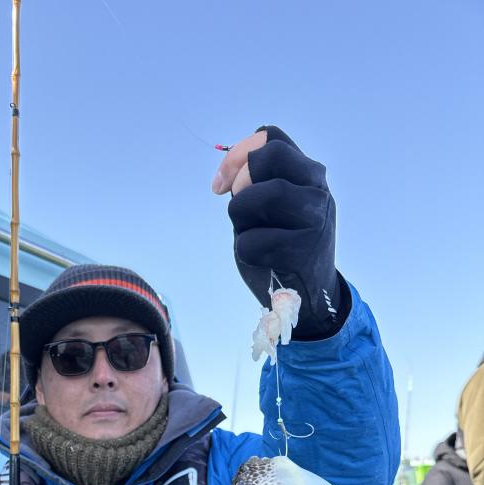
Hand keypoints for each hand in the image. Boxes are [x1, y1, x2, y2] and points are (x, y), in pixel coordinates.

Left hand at [212, 126, 345, 338]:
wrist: (311, 293)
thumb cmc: (284, 244)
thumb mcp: (274, 205)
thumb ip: (256, 182)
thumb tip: (228, 175)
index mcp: (309, 173)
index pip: (271, 136)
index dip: (236, 155)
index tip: (220, 185)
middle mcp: (317, 190)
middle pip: (265, 159)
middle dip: (241, 185)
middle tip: (241, 212)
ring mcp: (314, 221)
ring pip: (257, 197)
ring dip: (240, 219)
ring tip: (254, 235)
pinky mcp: (302, 253)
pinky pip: (251, 242)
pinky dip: (246, 252)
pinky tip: (262, 260)